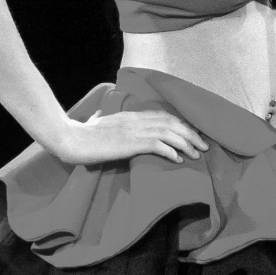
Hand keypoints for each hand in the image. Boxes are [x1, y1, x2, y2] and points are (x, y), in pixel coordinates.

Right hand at [57, 108, 209, 165]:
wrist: (71, 139)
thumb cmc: (83, 134)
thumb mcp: (100, 123)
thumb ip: (109, 120)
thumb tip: (104, 119)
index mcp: (132, 115)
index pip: (165, 115)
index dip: (183, 124)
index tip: (194, 134)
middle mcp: (137, 120)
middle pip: (172, 123)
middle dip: (191, 134)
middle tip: (204, 146)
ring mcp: (134, 131)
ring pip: (169, 133)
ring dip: (186, 144)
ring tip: (197, 155)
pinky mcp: (130, 143)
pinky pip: (157, 145)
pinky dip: (171, 151)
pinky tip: (179, 160)